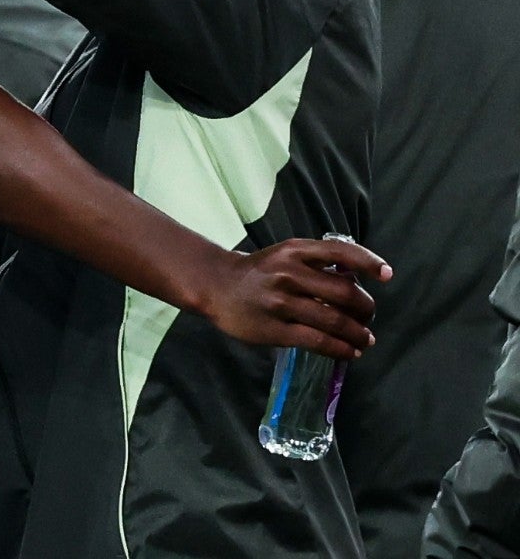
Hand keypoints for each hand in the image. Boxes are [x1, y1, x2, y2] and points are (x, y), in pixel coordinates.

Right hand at [195, 237, 391, 359]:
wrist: (216, 286)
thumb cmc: (259, 271)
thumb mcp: (285, 254)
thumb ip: (316, 263)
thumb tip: (358, 283)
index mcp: (294, 251)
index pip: (340, 252)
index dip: (369, 262)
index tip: (387, 275)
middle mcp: (288, 274)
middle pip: (344, 293)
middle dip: (366, 309)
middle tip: (368, 317)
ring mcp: (281, 303)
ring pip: (335, 321)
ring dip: (358, 334)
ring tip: (365, 339)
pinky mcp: (275, 329)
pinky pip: (318, 342)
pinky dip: (340, 349)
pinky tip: (349, 352)